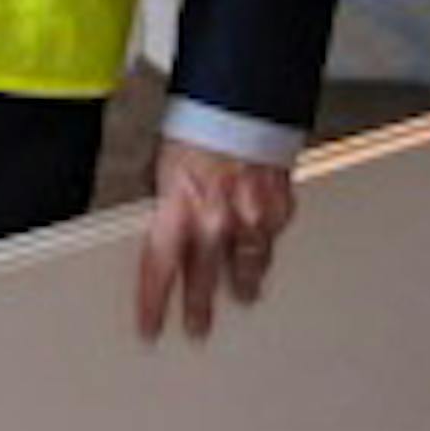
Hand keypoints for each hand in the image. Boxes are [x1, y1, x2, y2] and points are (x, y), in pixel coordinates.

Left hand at [137, 138, 295, 341]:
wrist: (244, 101)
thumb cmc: (199, 125)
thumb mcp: (164, 165)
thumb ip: (164, 203)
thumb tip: (160, 225)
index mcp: (178, 211)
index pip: (159, 273)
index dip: (153, 306)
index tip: (149, 329)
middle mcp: (215, 224)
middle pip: (205, 284)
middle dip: (199, 310)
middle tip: (197, 329)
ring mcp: (251, 223)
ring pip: (246, 270)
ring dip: (241, 285)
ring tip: (241, 297)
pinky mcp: (279, 213)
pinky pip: (270, 240)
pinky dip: (264, 244)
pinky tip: (262, 248)